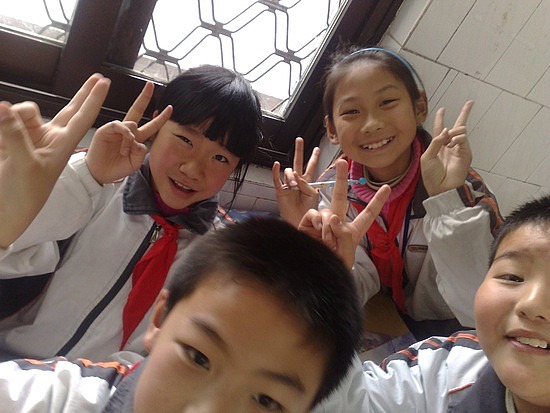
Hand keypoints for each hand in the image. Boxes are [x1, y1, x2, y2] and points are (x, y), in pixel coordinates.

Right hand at [0, 73, 109, 246]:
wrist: (6, 209)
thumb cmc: (23, 193)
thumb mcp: (24, 165)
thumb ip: (16, 135)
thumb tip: (5, 107)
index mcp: (62, 145)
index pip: (82, 117)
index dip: (93, 99)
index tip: (105, 82)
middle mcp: (49, 138)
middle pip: (69, 110)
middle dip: (83, 94)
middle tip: (97, 77)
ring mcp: (30, 136)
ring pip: (25, 110)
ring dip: (15, 116)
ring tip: (7, 142)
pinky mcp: (10, 138)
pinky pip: (6, 119)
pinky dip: (2, 121)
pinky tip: (0, 137)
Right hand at [86, 82, 172, 183]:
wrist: (100, 173)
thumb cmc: (117, 168)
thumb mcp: (135, 163)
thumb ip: (141, 152)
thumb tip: (138, 140)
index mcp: (137, 139)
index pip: (151, 126)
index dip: (160, 118)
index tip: (170, 108)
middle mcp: (127, 131)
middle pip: (137, 110)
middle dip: (144, 97)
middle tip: (150, 85)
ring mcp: (117, 129)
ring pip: (132, 123)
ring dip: (130, 139)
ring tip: (124, 151)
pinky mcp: (107, 129)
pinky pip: (119, 125)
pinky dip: (124, 133)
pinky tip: (124, 142)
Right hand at [272, 137, 319, 226]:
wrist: (300, 220)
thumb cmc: (308, 210)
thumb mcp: (312, 194)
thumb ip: (305, 183)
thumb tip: (296, 175)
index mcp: (307, 182)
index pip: (311, 167)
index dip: (314, 158)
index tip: (317, 148)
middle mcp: (297, 181)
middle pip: (298, 162)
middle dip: (299, 151)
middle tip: (299, 139)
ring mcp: (288, 185)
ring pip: (289, 172)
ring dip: (291, 176)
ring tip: (293, 185)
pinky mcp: (280, 191)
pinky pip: (277, 179)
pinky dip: (276, 171)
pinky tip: (277, 165)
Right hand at [298, 159, 390, 268]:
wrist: (313, 271)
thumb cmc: (334, 265)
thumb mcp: (345, 254)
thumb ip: (343, 235)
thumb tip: (333, 217)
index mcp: (352, 231)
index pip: (368, 214)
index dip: (377, 201)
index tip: (387, 188)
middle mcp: (337, 222)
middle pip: (341, 197)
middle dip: (341, 179)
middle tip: (341, 161)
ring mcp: (322, 222)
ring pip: (327, 211)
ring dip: (328, 227)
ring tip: (327, 242)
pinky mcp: (308, 223)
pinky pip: (314, 215)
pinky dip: (317, 223)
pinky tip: (316, 233)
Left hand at [421, 100, 473, 195]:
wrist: (441, 188)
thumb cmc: (431, 175)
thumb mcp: (426, 156)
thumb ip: (435, 142)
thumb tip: (446, 130)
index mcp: (437, 146)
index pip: (440, 129)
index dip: (440, 118)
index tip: (442, 109)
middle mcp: (449, 146)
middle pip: (458, 125)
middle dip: (464, 113)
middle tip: (470, 103)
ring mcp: (459, 149)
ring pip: (460, 129)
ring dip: (452, 132)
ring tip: (448, 143)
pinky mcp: (466, 152)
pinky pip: (463, 137)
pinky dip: (456, 138)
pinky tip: (451, 145)